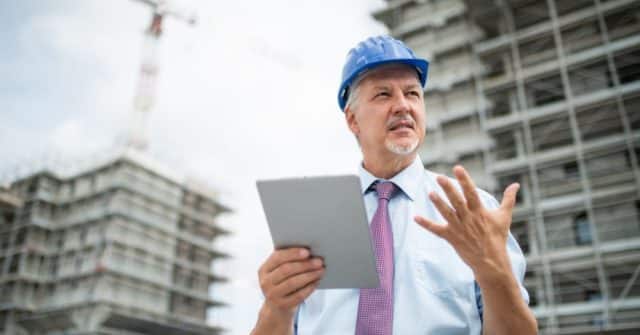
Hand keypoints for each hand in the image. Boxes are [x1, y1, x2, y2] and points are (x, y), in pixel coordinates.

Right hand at [257, 248, 324, 319]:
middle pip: (286, 270)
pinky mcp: (282, 305)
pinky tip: (317, 281)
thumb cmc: (281, 282)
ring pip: (293, 282)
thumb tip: (308, 251)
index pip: (277, 257)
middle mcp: (265, 282)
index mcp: (264, 269)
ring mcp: (272, 295)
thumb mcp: (279, 271)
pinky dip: (309, 287)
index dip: (293, 254)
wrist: (276, 307)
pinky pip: (298, 295)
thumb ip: (288, 260)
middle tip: (319, 261)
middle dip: (304, 264)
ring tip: (321, 270)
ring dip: (309, 275)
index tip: (307, 252)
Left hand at [414, 165, 518, 281]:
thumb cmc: (498, 238)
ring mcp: (459, 228)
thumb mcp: (504, 217)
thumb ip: (508, 199)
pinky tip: (415, 217)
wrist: (491, 262)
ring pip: (446, 213)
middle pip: (457, 201)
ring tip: (430, 193)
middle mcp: (468, 218)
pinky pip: (436, 230)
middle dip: (448, 189)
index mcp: (480, 211)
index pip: (471, 192)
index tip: (457, 168)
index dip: (464, 180)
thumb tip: (516, 185)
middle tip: (440, 177)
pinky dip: (426, 224)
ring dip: (438, 203)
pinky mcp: (451, 237)